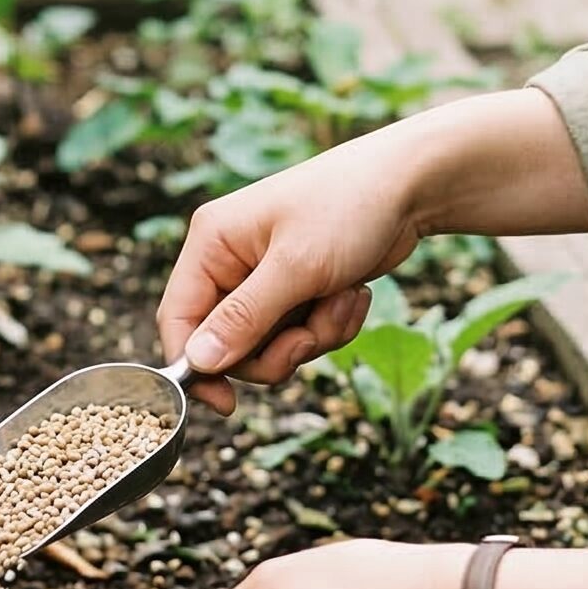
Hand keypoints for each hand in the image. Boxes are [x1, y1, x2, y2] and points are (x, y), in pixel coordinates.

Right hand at [160, 131, 429, 414]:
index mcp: (212, 243)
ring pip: (269, 346)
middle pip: (227, 344)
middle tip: (310, 336)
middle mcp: (230, 261)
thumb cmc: (348, 207)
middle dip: (276, 350)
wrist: (410, 185)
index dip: (196, 366)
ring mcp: (265, 277)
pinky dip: (330, 325)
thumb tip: (197, 362)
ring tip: (341, 300)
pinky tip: (353, 294)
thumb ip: (243, 318)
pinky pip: (300, 335)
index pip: (178, 318)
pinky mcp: (298, 289)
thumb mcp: (295, 267)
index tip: (226, 403)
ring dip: (312, 336)